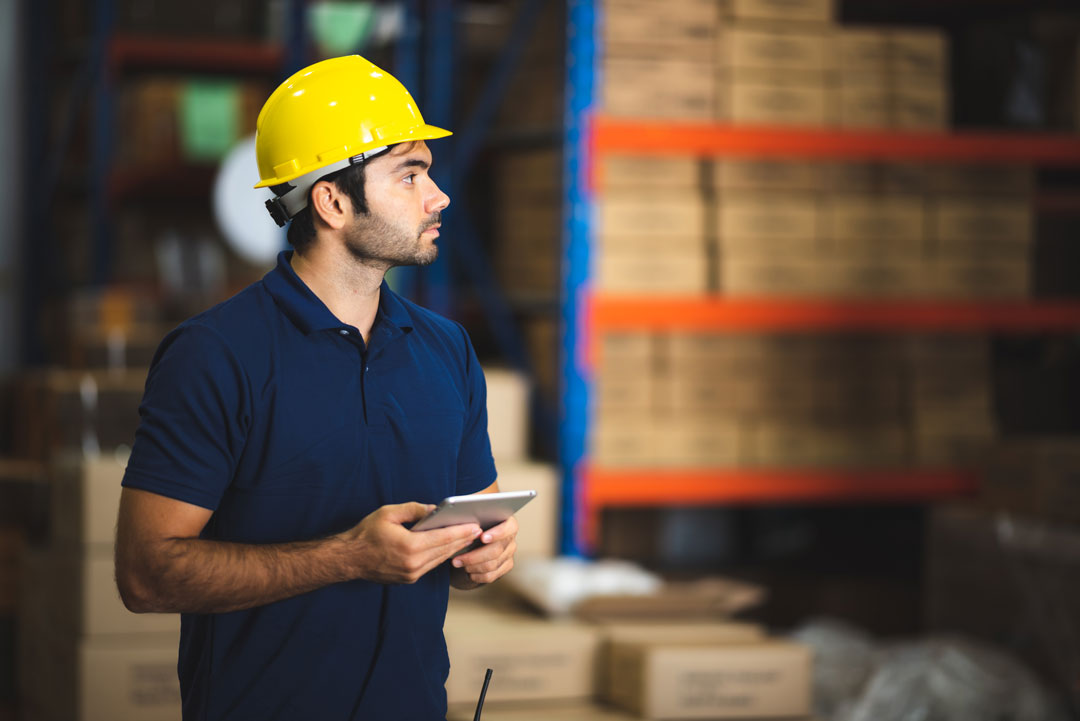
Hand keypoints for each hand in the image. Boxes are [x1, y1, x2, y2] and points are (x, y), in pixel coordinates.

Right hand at [340, 502, 481, 584]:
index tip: (475, 526)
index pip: (443, 538)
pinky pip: (430, 566)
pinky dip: (441, 556)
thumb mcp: (389, 513)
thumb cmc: (366, 533)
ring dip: (454, 549)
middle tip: (477, 530)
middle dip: (463, 540)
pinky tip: (449, 548)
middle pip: (445, 550)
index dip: (461, 531)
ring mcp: (411, 574)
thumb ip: (414, 509)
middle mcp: (413, 564)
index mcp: (409, 546)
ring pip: (440, 560)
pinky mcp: (409, 579)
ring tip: (467, 538)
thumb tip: (435, 509)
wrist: (349, 559)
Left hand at [450, 514, 517, 585]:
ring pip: (492, 564)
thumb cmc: (474, 527)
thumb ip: (471, 520)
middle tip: (458, 559)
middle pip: (497, 550)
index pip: (509, 528)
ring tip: (459, 564)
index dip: (497, 533)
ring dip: (473, 566)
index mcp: (507, 523)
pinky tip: (469, 572)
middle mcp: (510, 538)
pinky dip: (478, 576)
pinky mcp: (506, 566)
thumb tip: (459, 519)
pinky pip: (492, 575)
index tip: (483, 537)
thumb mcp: (473, 520)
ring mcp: (509, 553)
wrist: (477, 540)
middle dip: (474, 556)